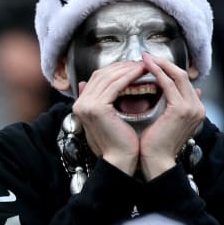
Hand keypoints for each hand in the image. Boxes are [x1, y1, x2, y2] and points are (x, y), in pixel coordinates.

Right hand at [72, 61, 144, 175]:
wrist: (119, 161)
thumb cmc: (117, 143)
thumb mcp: (105, 119)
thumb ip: (97, 101)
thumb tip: (84, 83)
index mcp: (80, 105)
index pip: (97, 78)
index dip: (115, 69)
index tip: (131, 66)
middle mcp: (80, 103)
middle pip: (101, 74)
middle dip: (122, 66)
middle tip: (140, 63)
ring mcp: (87, 105)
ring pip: (109, 77)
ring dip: (127, 69)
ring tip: (143, 66)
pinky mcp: (98, 108)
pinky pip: (116, 85)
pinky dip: (129, 76)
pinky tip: (141, 73)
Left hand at [137, 53, 204, 179]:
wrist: (157, 162)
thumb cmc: (157, 145)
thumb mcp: (169, 121)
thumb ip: (177, 105)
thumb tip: (184, 92)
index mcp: (196, 109)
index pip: (183, 81)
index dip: (167, 69)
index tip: (151, 63)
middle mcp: (197, 107)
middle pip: (182, 74)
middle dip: (163, 63)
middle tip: (146, 56)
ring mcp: (191, 107)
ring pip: (177, 75)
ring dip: (159, 64)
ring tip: (144, 58)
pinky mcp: (181, 109)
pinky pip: (168, 84)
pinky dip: (157, 73)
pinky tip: (145, 67)